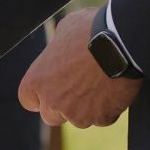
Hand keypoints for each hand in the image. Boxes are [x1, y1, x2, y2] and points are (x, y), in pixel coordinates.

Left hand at [18, 8, 141, 127]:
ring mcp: (77, 114)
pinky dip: (108, 108)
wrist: (121, 43)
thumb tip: (62, 48)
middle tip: (77, 90)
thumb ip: (57, 48)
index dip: (39, 95)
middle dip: (62, 107)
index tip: (51, 89)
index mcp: (36, 80)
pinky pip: (103, 118)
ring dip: (87, 108)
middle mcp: (53, 101)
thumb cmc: (89, 30)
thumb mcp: (64, 30)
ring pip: (79, 119)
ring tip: (100, 85)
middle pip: (50, 116)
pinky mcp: (101, 118)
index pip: (28, 99)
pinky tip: (114, 89)